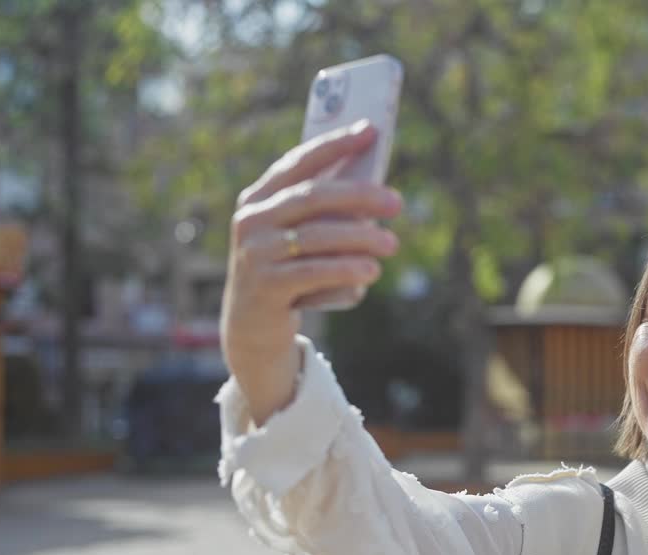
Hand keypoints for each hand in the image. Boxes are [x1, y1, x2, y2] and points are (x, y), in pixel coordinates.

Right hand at [220, 120, 402, 424]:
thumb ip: (327, 215)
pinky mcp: (265, 286)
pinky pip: (314, 272)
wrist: (253, 330)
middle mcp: (251, 220)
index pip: (298, 162)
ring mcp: (254, 253)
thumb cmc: (289, 274)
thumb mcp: (302, 240)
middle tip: (396, 202)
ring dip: (360, 238)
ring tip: (392, 243)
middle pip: (312, 197)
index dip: (334, 145)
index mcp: (258, 198)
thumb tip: (377, 190)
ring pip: (316, 236)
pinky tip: (371, 271)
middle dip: (359, 195)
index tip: (369, 130)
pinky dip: (346, 270)